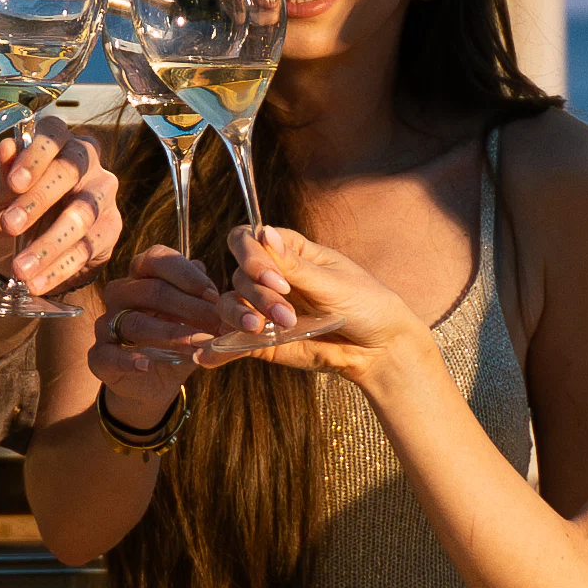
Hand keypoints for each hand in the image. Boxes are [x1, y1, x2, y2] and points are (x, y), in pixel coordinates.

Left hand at [0, 121, 122, 301]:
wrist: (3, 253)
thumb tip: (7, 149)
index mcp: (53, 142)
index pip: (53, 133)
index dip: (37, 155)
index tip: (14, 182)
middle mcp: (85, 162)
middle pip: (72, 170)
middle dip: (40, 200)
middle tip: (9, 226)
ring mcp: (101, 196)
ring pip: (83, 214)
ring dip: (49, 243)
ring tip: (20, 268)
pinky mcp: (109, 230)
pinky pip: (89, 248)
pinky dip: (60, 268)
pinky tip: (37, 282)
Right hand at [80, 244, 261, 404]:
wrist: (155, 383)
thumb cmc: (178, 340)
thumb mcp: (198, 321)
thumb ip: (208, 304)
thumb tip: (227, 292)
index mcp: (143, 275)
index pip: (156, 259)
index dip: (186, 275)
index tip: (214, 295)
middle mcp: (121, 294)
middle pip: (150, 290)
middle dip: (188, 307)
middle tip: (218, 324)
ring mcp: (107, 324)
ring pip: (133, 322)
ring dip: (169, 333)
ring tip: (197, 344)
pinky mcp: (99, 355)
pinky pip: (108, 354)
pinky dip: (128, 359)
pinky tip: (148, 364)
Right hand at [220, 222, 415, 377]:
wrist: (380, 350)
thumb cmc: (366, 305)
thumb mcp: (335, 284)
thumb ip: (295, 267)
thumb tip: (264, 232)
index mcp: (290, 252)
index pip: (248, 240)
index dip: (251, 256)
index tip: (274, 279)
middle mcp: (272, 278)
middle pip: (239, 276)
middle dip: (259, 295)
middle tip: (286, 314)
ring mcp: (265, 309)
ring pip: (230, 305)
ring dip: (239, 316)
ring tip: (260, 329)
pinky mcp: (264, 341)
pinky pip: (234, 341)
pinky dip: (218, 347)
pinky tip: (206, 355)